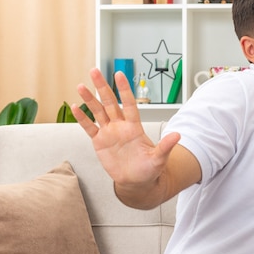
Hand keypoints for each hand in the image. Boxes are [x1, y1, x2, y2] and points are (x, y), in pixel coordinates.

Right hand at [72, 68, 180, 185]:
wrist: (137, 181)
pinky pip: (89, 128)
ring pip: (98, 112)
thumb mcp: (159, 158)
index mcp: (135, 127)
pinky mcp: (100, 142)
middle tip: (95, 71)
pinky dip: (82, 118)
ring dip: (89, 99)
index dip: (124, 90)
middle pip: (110, 103)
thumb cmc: (150, 169)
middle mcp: (121, 126)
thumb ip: (165, 146)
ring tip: (81, 86)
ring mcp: (109, 133)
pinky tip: (75, 107)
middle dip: (103, 87)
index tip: (119, 74)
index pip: (129, 104)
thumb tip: (177, 135)